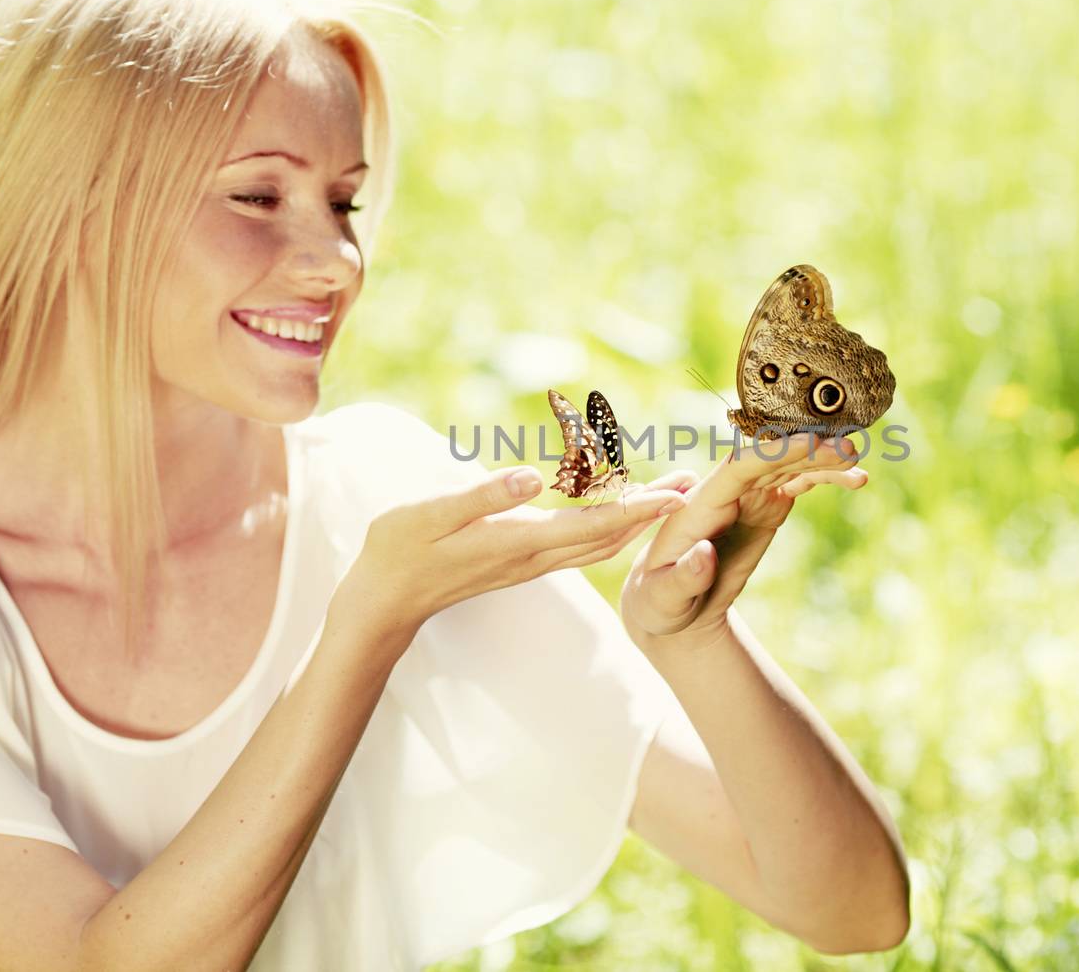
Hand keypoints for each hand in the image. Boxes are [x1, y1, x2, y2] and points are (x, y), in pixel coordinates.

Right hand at [329, 465, 692, 650]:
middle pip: (610, 536)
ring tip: (669, 496)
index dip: (640, 509)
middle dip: (653, 513)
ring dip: (638, 521)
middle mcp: (535, 556)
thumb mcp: (430, 514)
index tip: (679, 494)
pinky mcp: (522, 561)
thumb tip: (532, 477)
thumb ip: (482, 496)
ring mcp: (530, 563)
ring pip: (599, 545)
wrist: (384, 600)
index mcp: (520, 541)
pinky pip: (581, 547)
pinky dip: (612, 529)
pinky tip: (621, 514)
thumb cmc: (399, 549)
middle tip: (694, 484)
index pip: (595, 525)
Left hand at [620, 431, 866, 648]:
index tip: (808, 443)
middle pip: (769, 461)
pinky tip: (855, 479)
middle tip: (847, 450)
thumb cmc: (659, 600)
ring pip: (788, 467)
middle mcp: (725, 493)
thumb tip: (704, 556)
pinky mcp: (765, 507)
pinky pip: (798, 483)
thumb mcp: (664, 598)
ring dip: (822, 460)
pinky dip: (824, 478)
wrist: (673, 607)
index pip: (737, 469)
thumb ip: (683, 578)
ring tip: (857, 461)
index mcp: (699, 506)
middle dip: (806, 451)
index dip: (772, 454)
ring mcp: (748, 498)